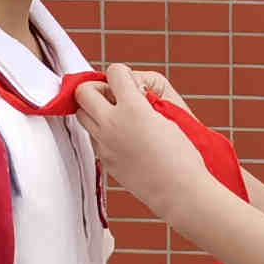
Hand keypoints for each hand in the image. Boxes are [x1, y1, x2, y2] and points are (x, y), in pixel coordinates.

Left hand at [74, 64, 220, 220]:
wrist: (180, 191)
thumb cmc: (182, 155)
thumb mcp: (168, 117)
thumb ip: (144, 100)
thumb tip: (130, 90)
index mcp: (132, 108)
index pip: (114, 72)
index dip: (122, 73)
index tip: (129, 82)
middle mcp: (112, 124)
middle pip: (83, 92)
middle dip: (96, 88)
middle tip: (113, 96)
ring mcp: (104, 145)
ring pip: (82, 116)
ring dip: (94, 110)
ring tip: (115, 116)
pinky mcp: (105, 161)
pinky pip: (93, 138)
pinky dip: (102, 132)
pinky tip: (122, 138)